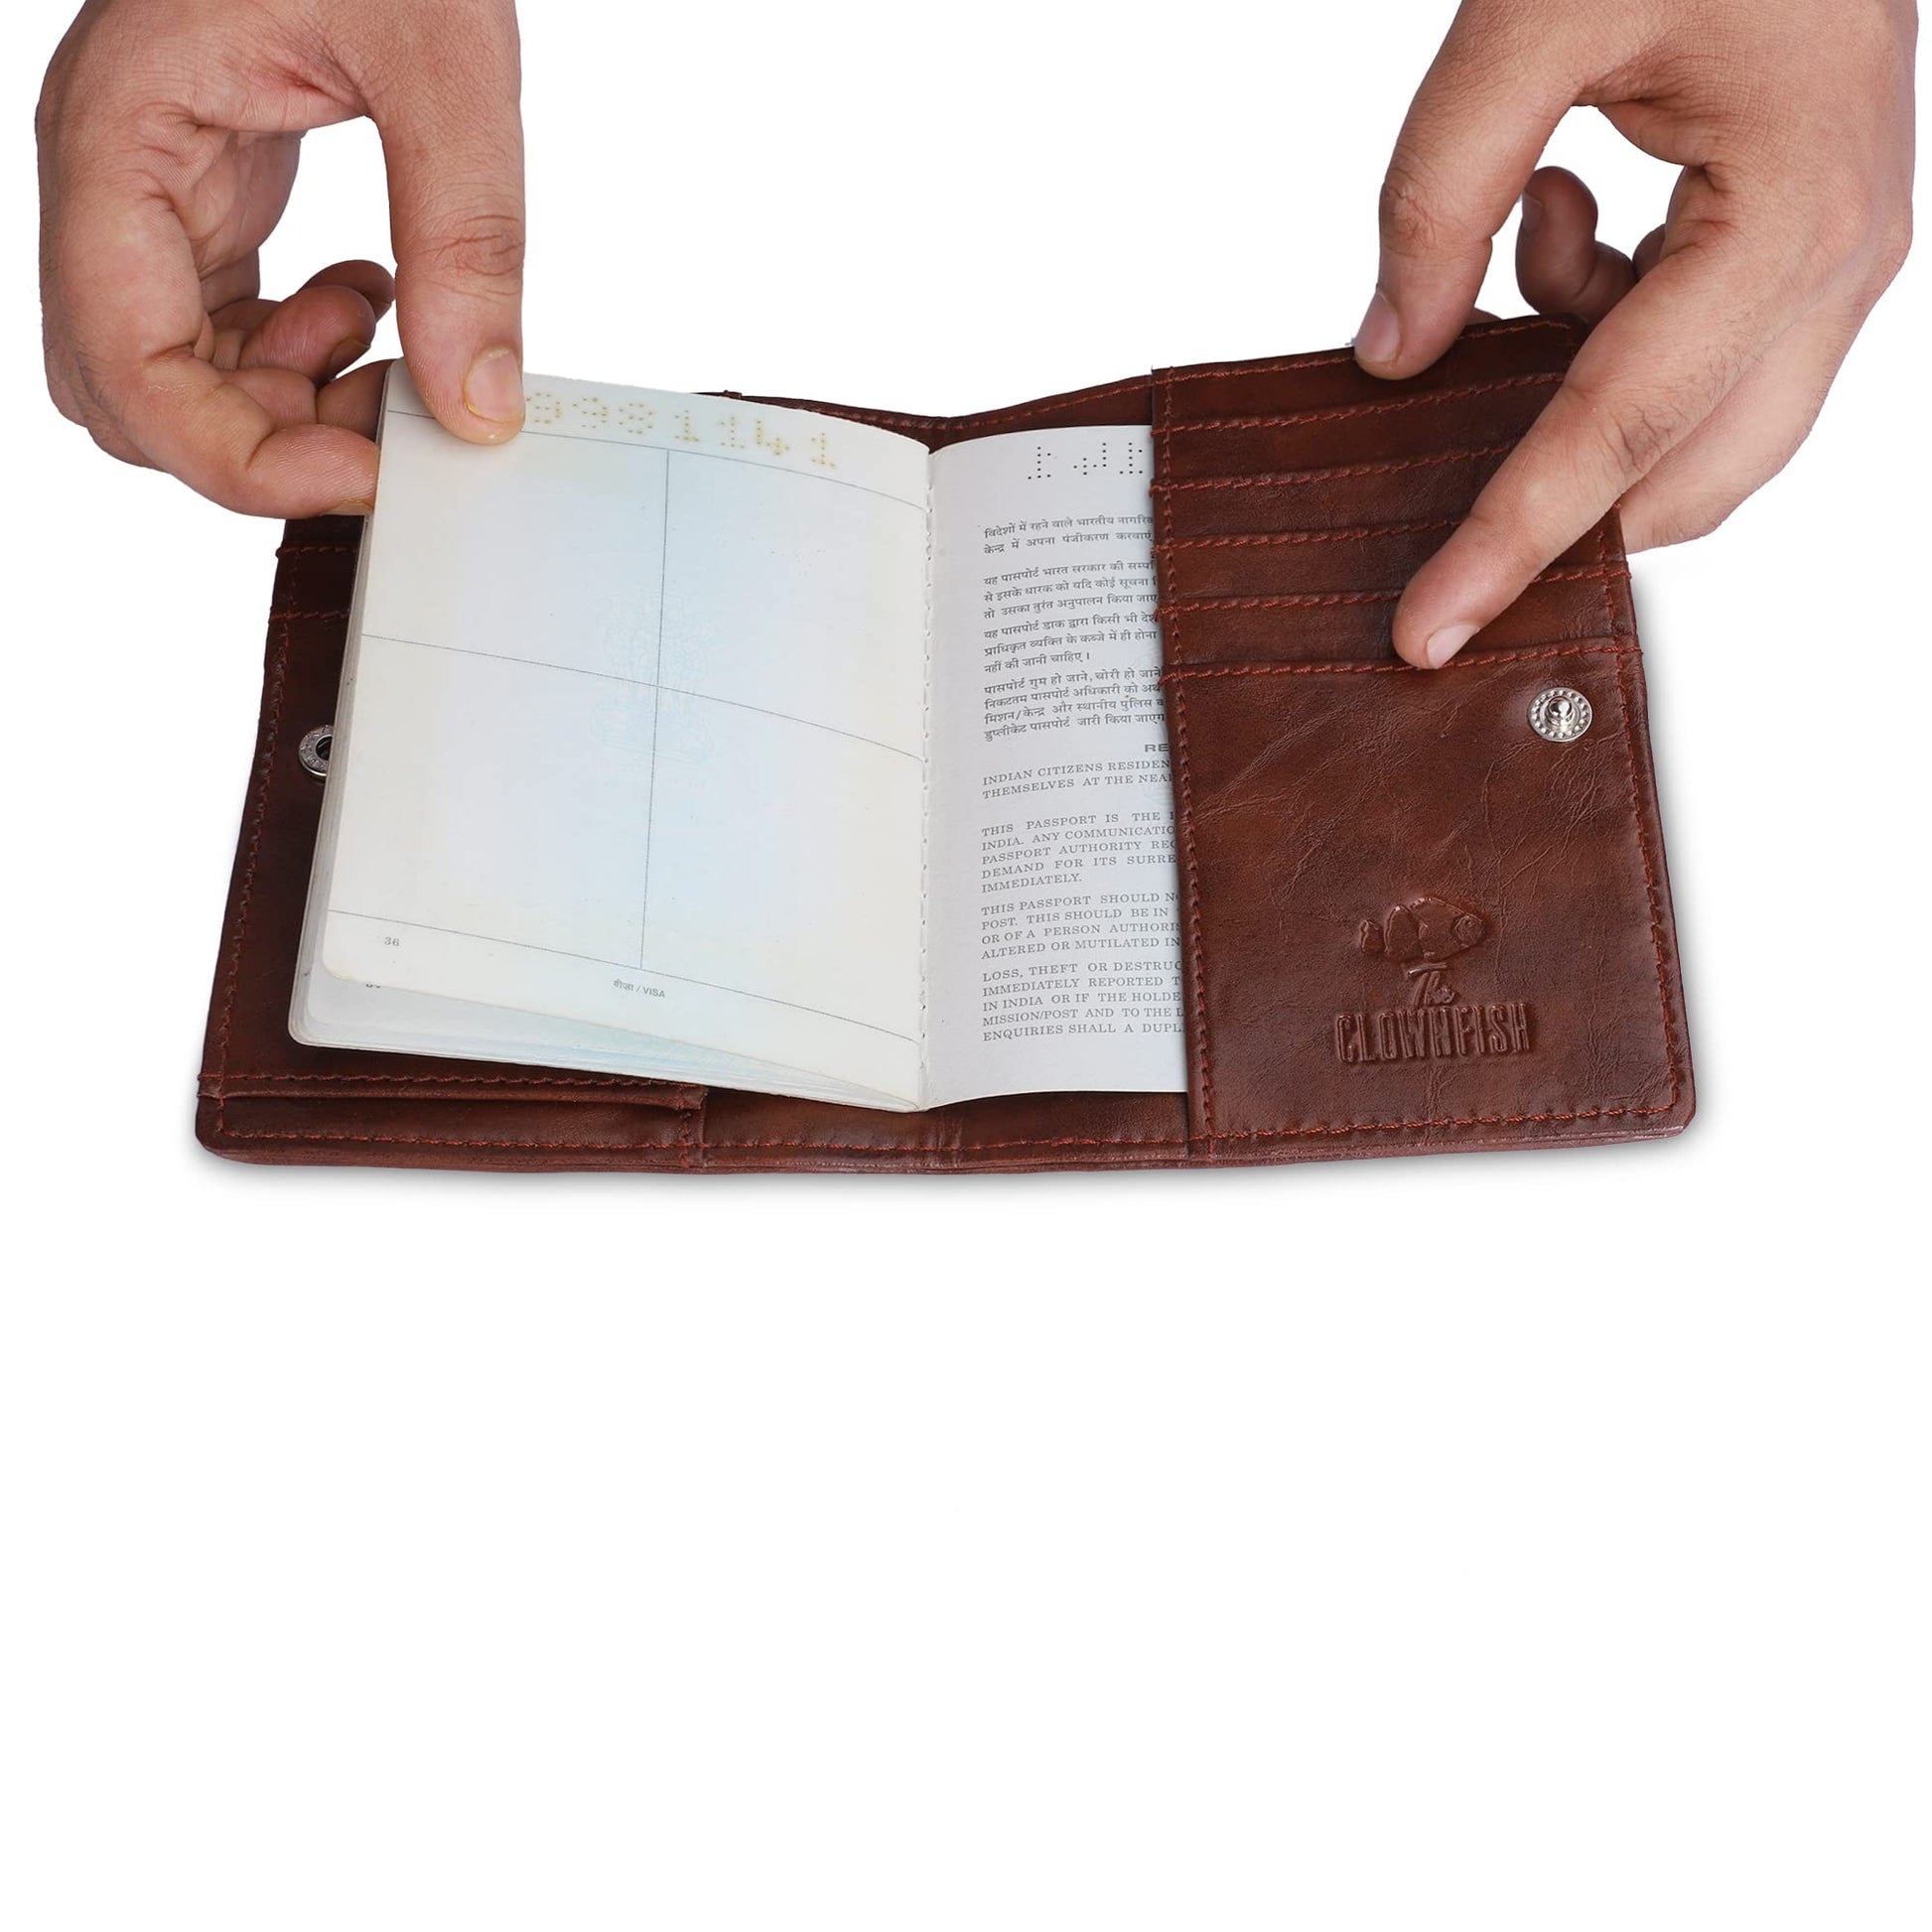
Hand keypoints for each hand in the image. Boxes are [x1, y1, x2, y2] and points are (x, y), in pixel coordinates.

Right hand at [37, 0, 524, 516]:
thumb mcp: (445, 53)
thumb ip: (466, 235)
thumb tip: (478, 403)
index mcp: (119, 134)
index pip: (125, 367)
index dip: (238, 458)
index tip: (364, 475)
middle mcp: (108, 170)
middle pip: (130, 389)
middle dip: (258, 436)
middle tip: (388, 419)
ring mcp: (148, 181)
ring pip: (172, 367)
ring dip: (283, 396)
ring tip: (392, 341)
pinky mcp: (203, 185)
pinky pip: (220, 318)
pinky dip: (299, 345)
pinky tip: (376, 294)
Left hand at [1357, 0, 1915, 667]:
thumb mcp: (1533, 12)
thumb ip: (1441, 193)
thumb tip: (1393, 357)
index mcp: (1792, 218)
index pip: (1618, 434)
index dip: (1509, 542)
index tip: (1425, 630)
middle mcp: (1839, 264)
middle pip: (1684, 481)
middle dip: (1559, 517)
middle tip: (1429, 523)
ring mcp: (1835, 261)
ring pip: (1695, 436)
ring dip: (1576, 400)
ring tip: (1521, 259)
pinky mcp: (1799, 247)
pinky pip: (1691, 362)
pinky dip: (1598, 333)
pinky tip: (1560, 223)